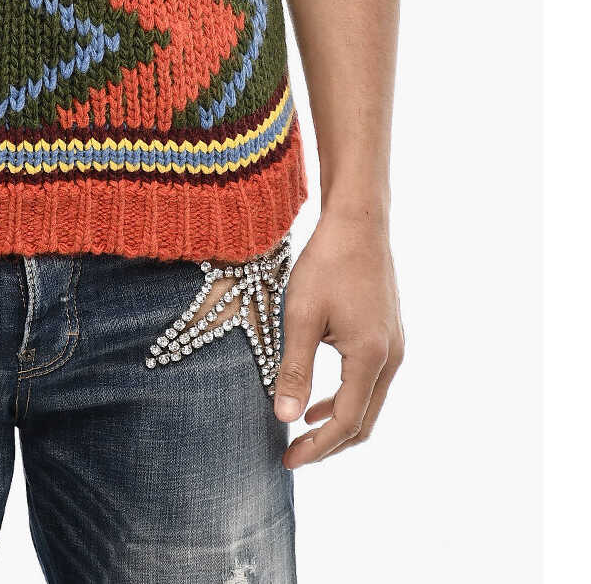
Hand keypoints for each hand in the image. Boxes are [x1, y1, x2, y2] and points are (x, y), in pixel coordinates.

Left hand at [273, 211, 403, 468]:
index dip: (317, 447)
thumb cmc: (326, 262)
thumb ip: (295, 369)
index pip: (347, 422)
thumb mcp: (301, 316)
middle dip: (329, 444)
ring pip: (370, 403)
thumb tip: (285, 419)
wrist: (358, 221)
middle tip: (294, 454)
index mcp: (370, 357)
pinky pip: (371, 382)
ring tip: (302, 430)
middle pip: (364, 421)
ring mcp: (395, 345)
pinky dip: (347, 398)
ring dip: (339, 422)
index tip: (288, 460)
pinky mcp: (389, 333)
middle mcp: (391, 357)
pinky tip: (319, 397)